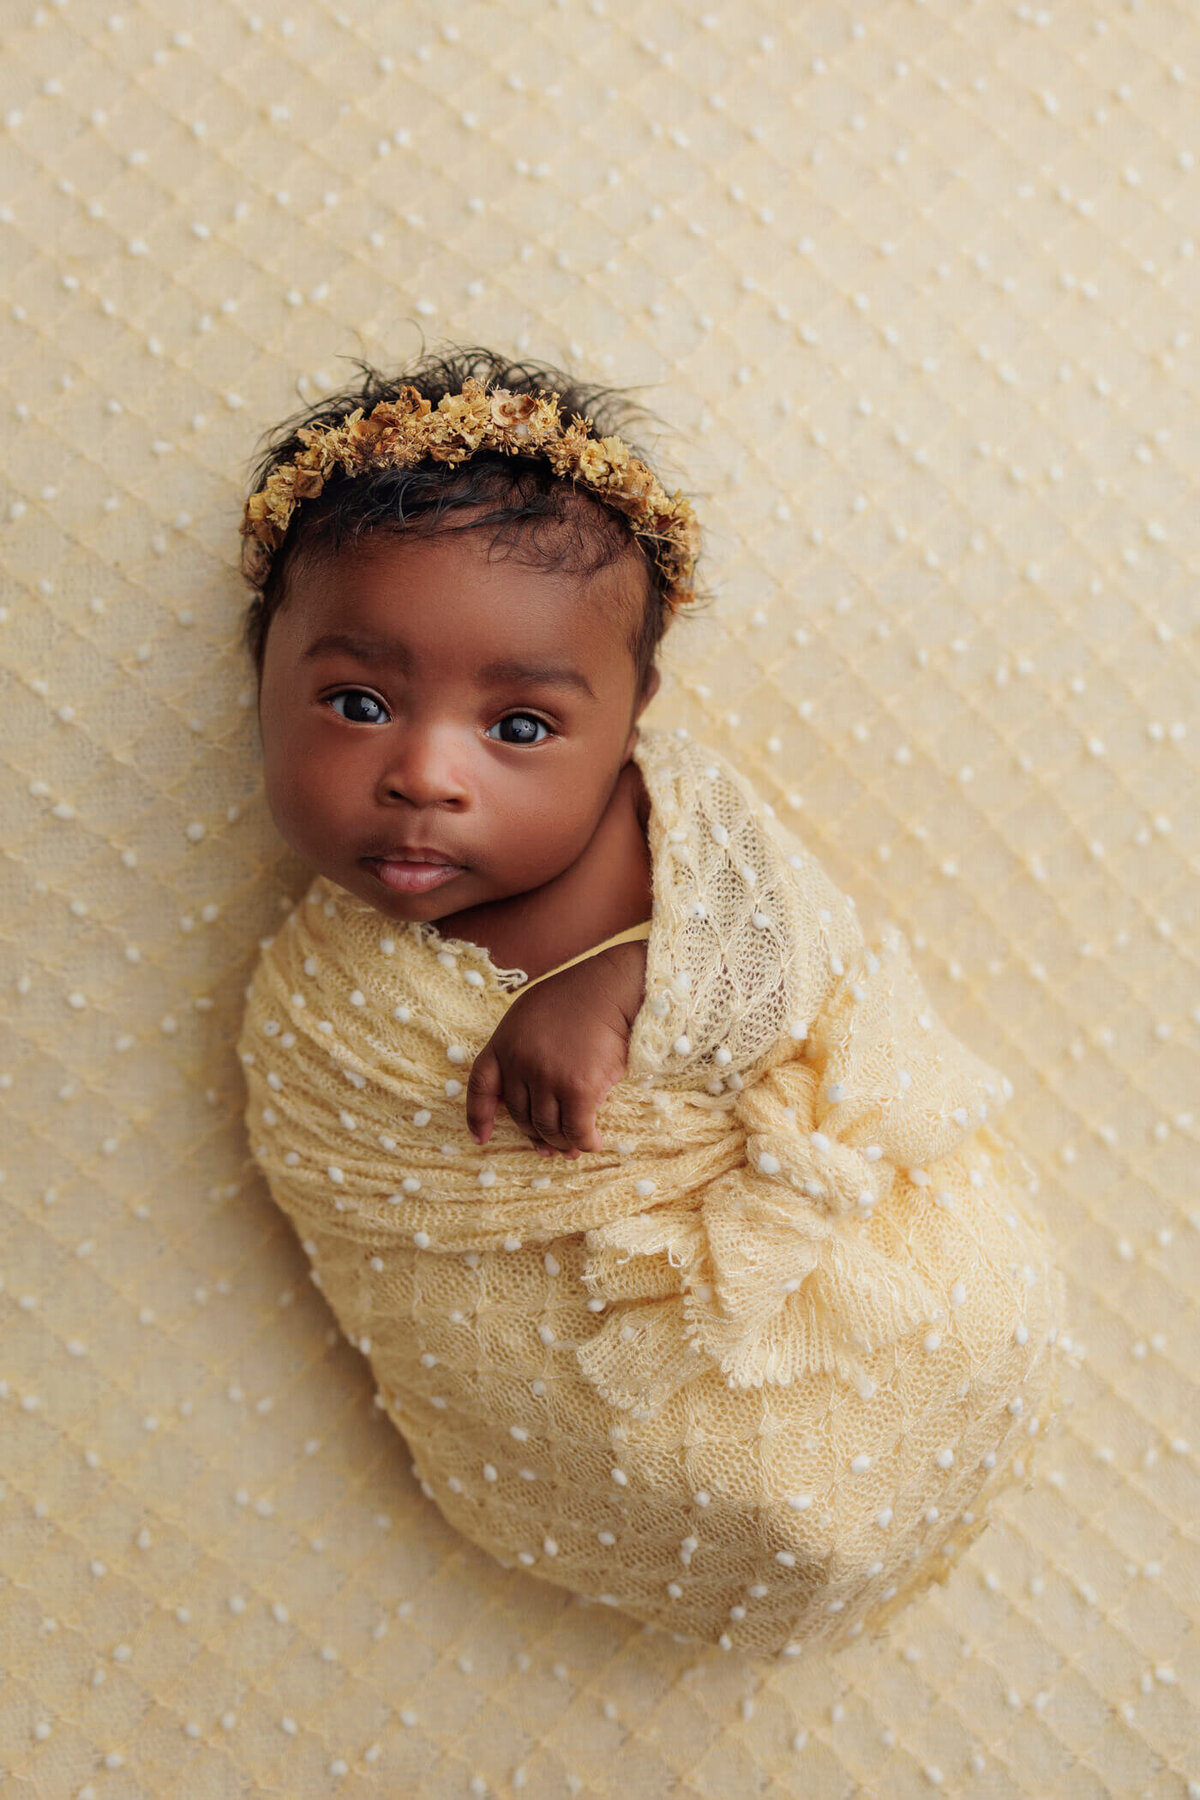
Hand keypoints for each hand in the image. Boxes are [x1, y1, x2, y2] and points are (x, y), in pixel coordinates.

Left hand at [466, 941, 646, 1156]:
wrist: (612, 988)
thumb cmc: (578, 996)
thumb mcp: (531, 1014)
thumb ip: (519, 1047)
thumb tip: (519, 1090)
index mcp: (504, 1042)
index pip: (481, 1086)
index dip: (478, 1116)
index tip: (480, 1138)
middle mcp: (520, 1062)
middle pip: (520, 1114)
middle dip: (535, 1134)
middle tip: (550, 1145)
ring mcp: (548, 1077)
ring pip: (548, 1126)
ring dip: (561, 1142)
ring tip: (573, 1147)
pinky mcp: (579, 1088)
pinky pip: (576, 1129)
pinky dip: (584, 1142)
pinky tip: (593, 1143)